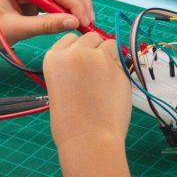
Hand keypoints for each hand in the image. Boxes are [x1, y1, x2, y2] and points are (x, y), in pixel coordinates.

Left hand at [0, 0, 94, 61]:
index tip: (85, 21)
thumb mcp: (14, 31)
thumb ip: (46, 25)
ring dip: (71, 4)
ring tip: (83, 21)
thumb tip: (73, 22)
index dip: (74, 3)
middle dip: (77, 1)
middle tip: (89, 20)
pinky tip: (69, 19)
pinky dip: (61, 7)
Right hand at [44, 32, 132, 147]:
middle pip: (91, 36)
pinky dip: (119, 71)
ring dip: (110, 56)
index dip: (78, 49)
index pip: (70, 38)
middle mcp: (76, 52)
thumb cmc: (69, 121)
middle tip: (95, 72)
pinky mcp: (120, 67)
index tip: (80, 61)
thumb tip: (89, 55)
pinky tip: (113, 89)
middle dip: (95, 49)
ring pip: (110, 44)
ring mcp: (100, 57)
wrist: (88, 139)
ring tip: (104, 80)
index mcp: (54, 57)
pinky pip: (122, 61)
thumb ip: (71, 67)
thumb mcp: (58, 86)